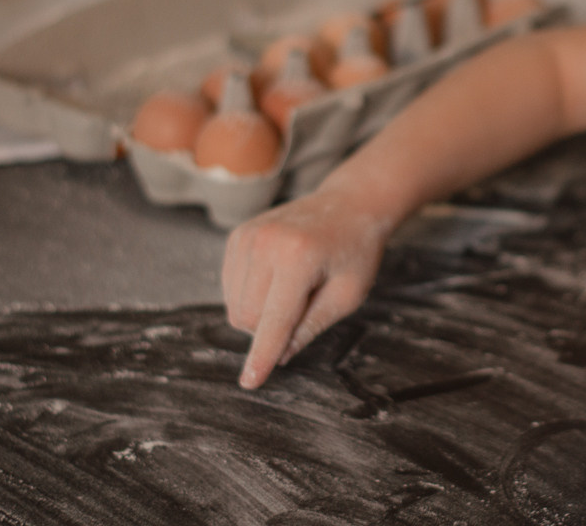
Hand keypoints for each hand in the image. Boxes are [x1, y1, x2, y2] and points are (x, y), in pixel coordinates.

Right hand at [221, 188, 390, 388]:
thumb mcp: (347, 294)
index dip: (262, 355)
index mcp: (298, 257)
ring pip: (235, 305)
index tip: (249, 382)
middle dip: (269, 330)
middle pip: (248, 317)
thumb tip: (279, 356)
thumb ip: (311, 326)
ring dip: (259, 312)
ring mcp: (247, 236)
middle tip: (304, 308)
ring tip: (294, 287)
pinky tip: (277, 278)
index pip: (274, 320)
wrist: (349, 204)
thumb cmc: (355, 251)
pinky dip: (250, 294)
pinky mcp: (237, 236)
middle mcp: (265, 243)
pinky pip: (230, 286)